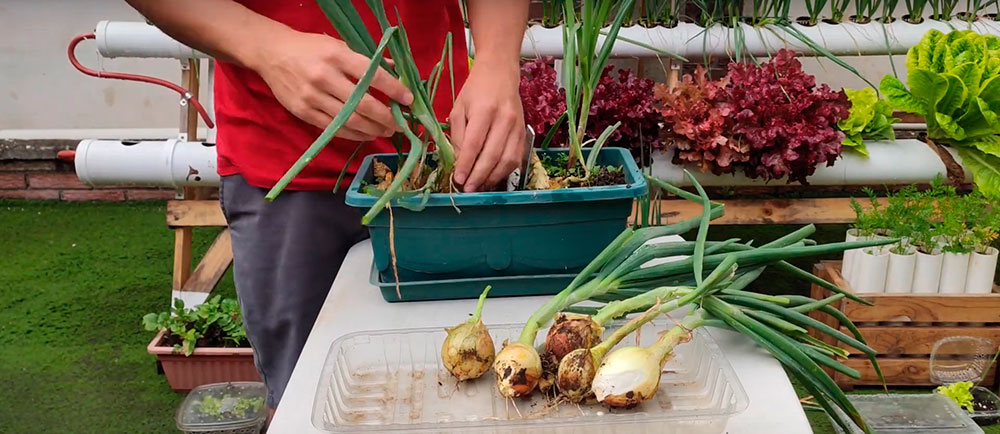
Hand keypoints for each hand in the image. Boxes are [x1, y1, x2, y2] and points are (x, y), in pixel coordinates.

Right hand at [251, 29, 412, 140]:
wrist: (272, 54)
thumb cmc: (310, 48)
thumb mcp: (339, 45)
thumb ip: (367, 59)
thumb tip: (396, 70)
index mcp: (337, 56)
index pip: (372, 76)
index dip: (394, 90)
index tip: (408, 99)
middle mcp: (324, 77)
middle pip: (363, 104)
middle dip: (386, 117)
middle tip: (399, 123)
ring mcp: (312, 97)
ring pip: (349, 121)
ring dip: (372, 129)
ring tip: (386, 131)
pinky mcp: (303, 112)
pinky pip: (334, 129)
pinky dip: (354, 135)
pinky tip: (366, 134)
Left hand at [450, 60, 525, 191]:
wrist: (500, 73)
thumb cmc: (476, 90)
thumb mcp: (459, 108)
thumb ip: (459, 135)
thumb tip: (460, 162)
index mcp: (485, 110)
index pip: (475, 144)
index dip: (466, 164)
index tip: (458, 179)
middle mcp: (504, 119)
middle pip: (492, 155)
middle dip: (479, 176)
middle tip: (468, 189)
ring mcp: (517, 127)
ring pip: (508, 160)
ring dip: (493, 177)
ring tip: (479, 187)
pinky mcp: (524, 132)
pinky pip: (517, 158)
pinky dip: (505, 171)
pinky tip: (493, 177)